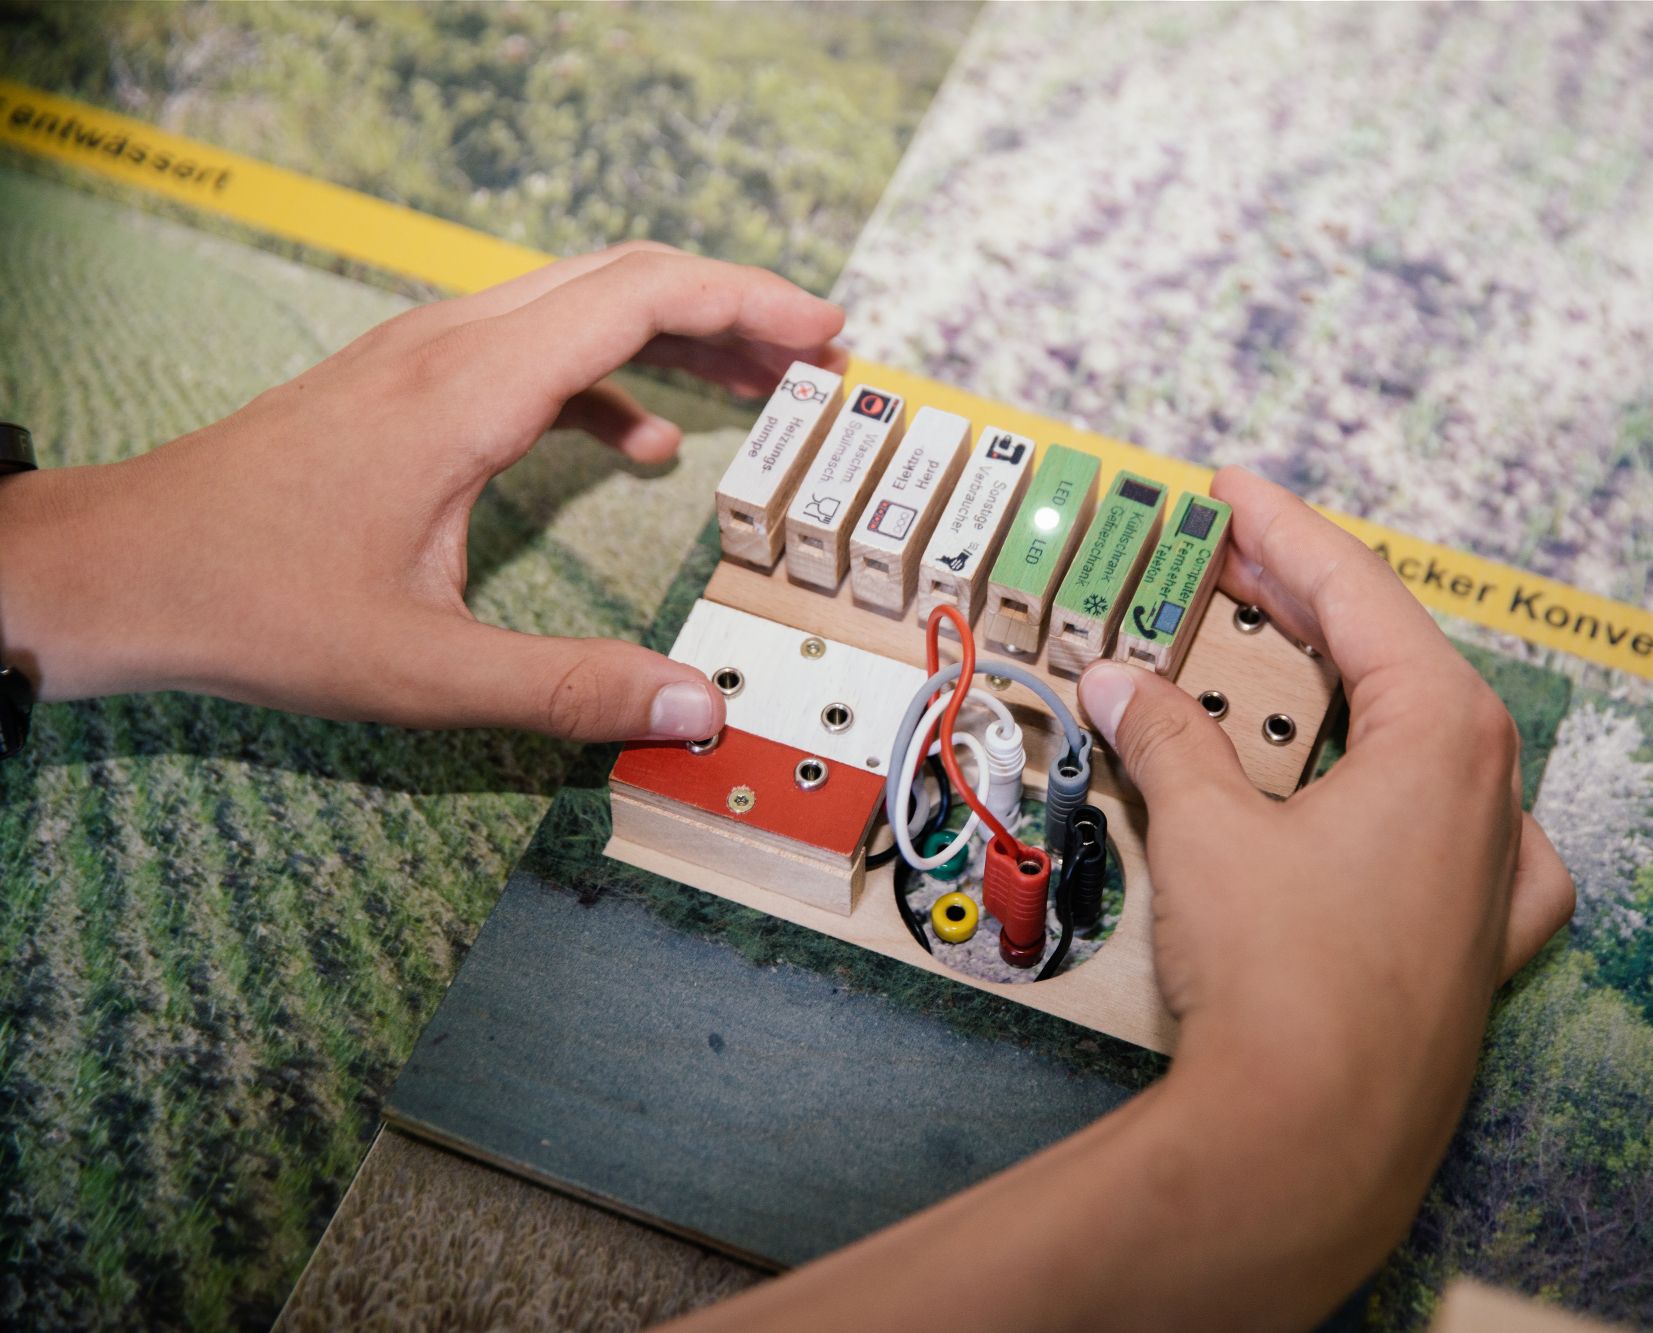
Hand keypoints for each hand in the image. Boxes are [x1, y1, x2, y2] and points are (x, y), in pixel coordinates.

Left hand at [0, 242, 843, 739]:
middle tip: (821, 356)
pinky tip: (645, 442)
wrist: (119, 567)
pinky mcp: (406, 385)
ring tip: (762, 385)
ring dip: (678, 333)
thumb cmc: (250, 603)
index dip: (747, 302)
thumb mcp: (423, 668)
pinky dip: (612, 377)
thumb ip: (568, 689)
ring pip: (580, 303)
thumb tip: (694, 705)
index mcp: (469, 392)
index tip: (825, 333)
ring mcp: (423, 356)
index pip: (639, 295)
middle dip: (734, 306)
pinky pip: (538, 348)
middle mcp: (450, 348)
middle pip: (623, 277)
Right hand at [674, 467, 1571, 1332]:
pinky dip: (1398, 794)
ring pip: (1423, 742)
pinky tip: (1376, 799)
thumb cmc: (1278, 980)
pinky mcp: (1476, 942)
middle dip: (1307, 605)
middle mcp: (1493, 794)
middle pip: (1394, 659)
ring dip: (1344, 694)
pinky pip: (1452, 836)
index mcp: (1447, 736)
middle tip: (1228, 559)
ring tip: (1276, 660)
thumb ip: (1165, 739)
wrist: (1311, 1147)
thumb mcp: (1206, 832)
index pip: (1359, 594)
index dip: (1284, 531)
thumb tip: (1118, 682)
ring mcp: (1497, 874)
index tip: (1231, 488)